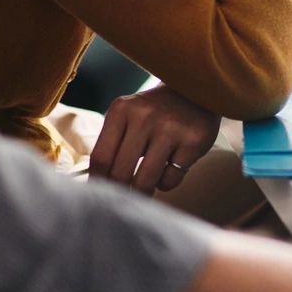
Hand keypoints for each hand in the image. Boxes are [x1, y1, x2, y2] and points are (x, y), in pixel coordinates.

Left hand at [88, 85, 221, 194]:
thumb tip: (95, 184)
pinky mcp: (193, 140)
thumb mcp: (128, 116)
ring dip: (142, 192)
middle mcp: (144, 116)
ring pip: (145, 181)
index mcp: (122, 109)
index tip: (101, 194)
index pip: (101, 157)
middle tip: (123, 199)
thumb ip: (112, 145)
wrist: (195, 92)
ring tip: (143, 189)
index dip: (98, 181)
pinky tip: (169, 168)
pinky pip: (170, 180)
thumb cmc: (154, 113)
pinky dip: (166, 183)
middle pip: (120, 172)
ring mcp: (170, 128)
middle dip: (120, 192)